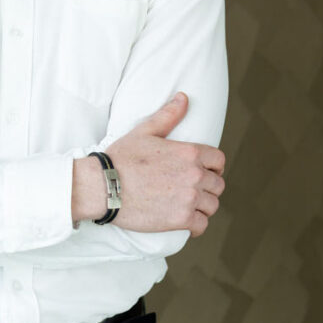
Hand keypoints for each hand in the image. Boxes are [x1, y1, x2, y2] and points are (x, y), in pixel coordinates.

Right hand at [72, 93, 225, 234]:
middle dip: (208, 187)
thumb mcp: (145, 131)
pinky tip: (187, 222)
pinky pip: (201, 225)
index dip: (214, 167)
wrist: (103, 186)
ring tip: (190, 206)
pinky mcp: (180, 219)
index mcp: (190, 153)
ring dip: (203, 207)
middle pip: (218, 184)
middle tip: (193, 190)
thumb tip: (184, 97)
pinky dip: (197, 225)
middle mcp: (194, 174)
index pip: (219, 161)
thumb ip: (168, 115)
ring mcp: (189, 198)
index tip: (205, 172)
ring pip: (212, 205)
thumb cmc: (121, 158)